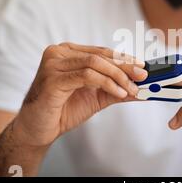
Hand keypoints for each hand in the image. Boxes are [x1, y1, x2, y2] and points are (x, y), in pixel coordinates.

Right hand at [13, 43, 147, 147]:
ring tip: (131, 89)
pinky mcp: (52, 79)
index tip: (143, 67)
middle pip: (100, 56)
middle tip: (143, 77)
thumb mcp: (96, 96)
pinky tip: (118, 93)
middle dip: (125, 67)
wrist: (38, 130)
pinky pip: (86, 76)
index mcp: (67, 52)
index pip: (101, 52)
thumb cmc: (63, 110)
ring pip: (94, 63)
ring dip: (118, 76)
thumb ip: (117, 88)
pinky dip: (107, 83)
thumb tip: (143, 88)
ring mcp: (52, 64)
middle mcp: (58, 53)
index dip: (124, 58)